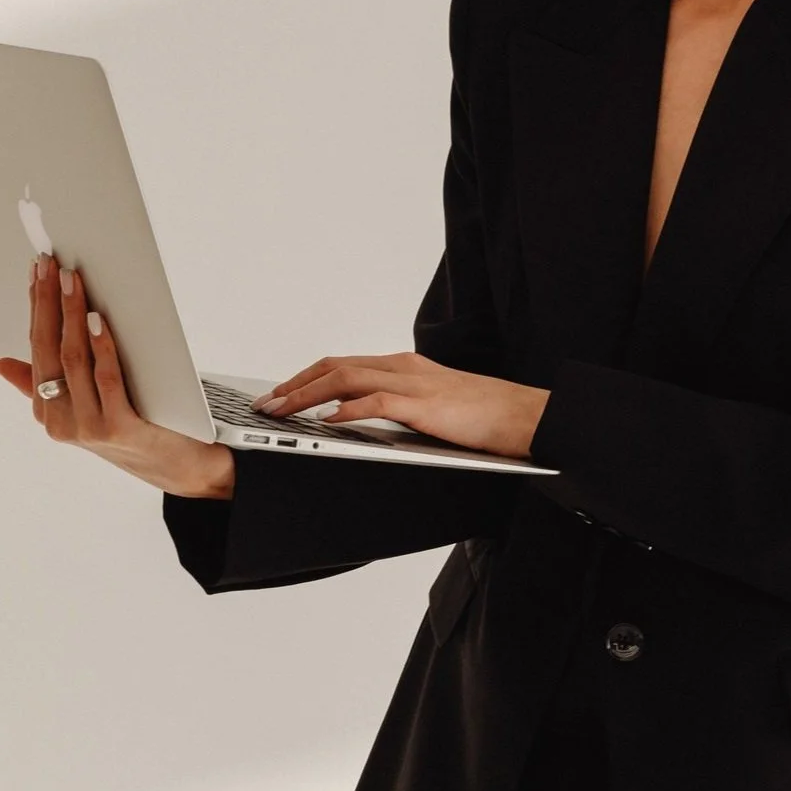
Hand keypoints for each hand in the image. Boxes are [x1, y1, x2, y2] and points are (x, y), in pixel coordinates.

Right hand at [0, 252, 234, 498]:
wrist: (175, 464)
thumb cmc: (128, 423)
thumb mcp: (81, 405)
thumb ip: (40, 384)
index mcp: (46, 411)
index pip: (35, 347)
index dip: (34, 307)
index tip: (37, 270)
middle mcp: (60, 422)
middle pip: (49, 349)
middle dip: (47, 302)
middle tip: (50, 265)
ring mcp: (87, 427)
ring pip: (73, 359)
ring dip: (72, 315)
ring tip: (72, 282)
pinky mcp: (118, 428)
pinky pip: (106, 378)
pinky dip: (101, 346)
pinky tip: (99, 319)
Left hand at [252, 351, 550, 460]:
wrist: (524, 416)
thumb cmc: (483, 418)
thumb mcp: (431, 410)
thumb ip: (399, 411)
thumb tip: (361, 426)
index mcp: (404, 366)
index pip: (343, 364)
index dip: (306, 377)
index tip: (280, 394)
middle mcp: (403, 366)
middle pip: (335, 366)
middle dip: (296, 384)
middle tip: (266, 403)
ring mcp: (414, 382)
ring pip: (347, 377)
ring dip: (308, 393)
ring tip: (281, 410)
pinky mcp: (425, 404)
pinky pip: (377, 402)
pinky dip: (347, 409)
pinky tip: (328, 421)